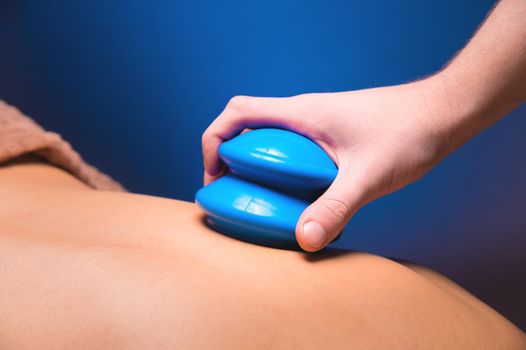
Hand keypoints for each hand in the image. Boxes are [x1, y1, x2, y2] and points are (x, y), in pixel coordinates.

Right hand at [201, 76, 463, 250]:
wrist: (443, 113)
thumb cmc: (408, 132)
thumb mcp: (369, 176)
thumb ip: (336, 207)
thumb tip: (304, 240)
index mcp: (301, 114)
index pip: (237, 112)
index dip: (213, 140)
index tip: (214, 176)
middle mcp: (304, 114)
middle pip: (247, 126)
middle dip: (228, 158)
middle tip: (233, 195)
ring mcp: (318, 123)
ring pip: (270, 138)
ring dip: (256, 164)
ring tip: (260, 200)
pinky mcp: (332, 135)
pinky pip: (293, 148)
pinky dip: (283, 170)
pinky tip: (301, 198)